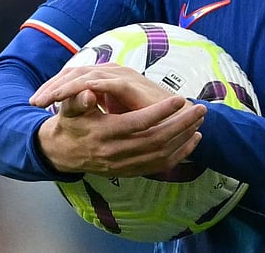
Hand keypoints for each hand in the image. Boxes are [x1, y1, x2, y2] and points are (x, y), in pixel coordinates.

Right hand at [31, 64, 206, 176]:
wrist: (64, 153)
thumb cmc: (71, 124)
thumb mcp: (68, 110)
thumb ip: (77, 101)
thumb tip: (87, 92)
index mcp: (103, 134)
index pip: (137, 124)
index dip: (160, 112)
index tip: (179, 99)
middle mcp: (116, 153)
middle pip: (157, 140)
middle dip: (182, 124)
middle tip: (200, 109)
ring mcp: (125, 165)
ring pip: (163, 154)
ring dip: (185, 138)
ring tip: (199, 121)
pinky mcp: (132, 171)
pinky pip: (161, 166)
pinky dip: (181, 154)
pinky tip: (193, 139)